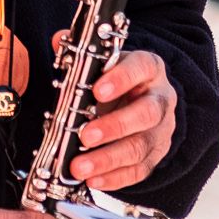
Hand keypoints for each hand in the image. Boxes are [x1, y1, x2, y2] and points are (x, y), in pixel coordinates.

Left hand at [62, 43, 177, 190]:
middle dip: (114, 126)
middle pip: (146, 113)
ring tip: (80, 166)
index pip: (141, 68)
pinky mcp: (156, 155)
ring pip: (141, 146)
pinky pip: (139, 170)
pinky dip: (115, 177)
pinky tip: (94, 179)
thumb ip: (82, 53)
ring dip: (109, 158)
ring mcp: (160, 130)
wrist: (146, 100)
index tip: (98, 91)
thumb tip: (57, 38)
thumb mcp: (105, 61)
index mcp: (148, 69)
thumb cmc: (120, 80)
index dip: (121, 78)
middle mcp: (160, 99)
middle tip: (85, 136)